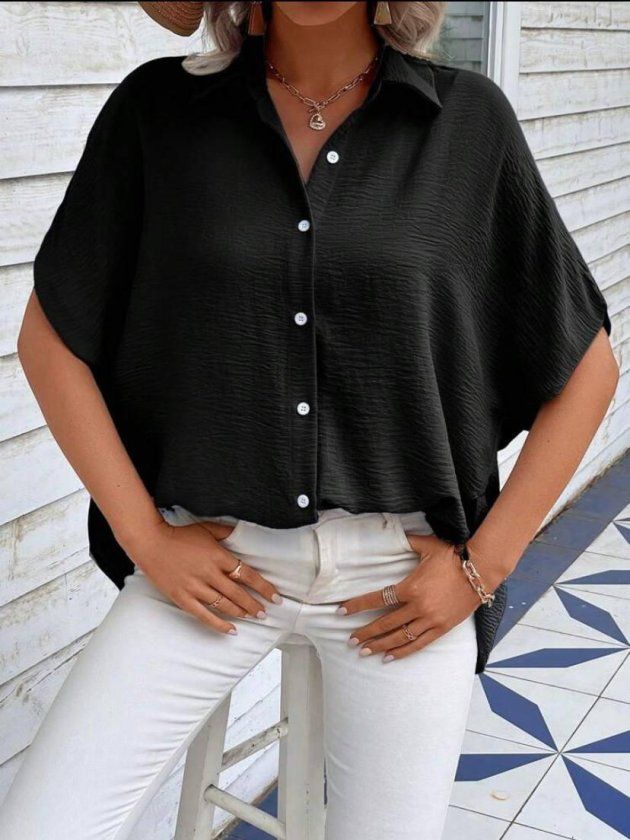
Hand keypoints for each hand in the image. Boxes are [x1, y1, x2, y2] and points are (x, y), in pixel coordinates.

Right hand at [123, 518, 282, 634]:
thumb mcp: (207, 528)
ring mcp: (195, 587)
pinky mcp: (182, 598)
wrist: (150, 543)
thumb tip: (244, 534)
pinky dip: (219, 624)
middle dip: (255, 605)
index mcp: (218, 556)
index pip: (247, 575)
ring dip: (241, 613)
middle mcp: (209, 574)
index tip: (275, 596)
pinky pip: (204, 615)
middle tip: (266, 612)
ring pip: (224, 605)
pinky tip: (231, 629)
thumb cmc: (179, 535)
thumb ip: (227, 532)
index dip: (263, 587)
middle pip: (238, 593)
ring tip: (253, 617)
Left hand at [337, 534, 480, 660]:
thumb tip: (395, 534)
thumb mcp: (427, 546)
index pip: (377, 599)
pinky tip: (389, 656)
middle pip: (385, 624)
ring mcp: (430, 620)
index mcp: (411, 587)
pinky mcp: (442, 628)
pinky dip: (403, 651)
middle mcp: (418, 607)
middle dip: (365, 632)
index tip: (341, 611)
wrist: (481, 570)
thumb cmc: (453, 555)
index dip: (357, 606)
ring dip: (380, 645)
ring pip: (400, 638)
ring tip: (364, 651)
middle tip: (350, 640)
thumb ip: (408, 542)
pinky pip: (419, 644)